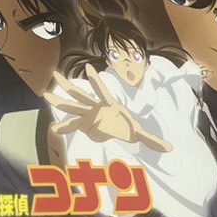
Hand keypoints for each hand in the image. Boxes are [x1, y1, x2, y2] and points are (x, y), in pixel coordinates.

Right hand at [45, 67, 172, 152]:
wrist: (121, 131)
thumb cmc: (130, 127)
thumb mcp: (141, 133)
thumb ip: (152, 140)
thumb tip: (170, 149)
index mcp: (108, 104)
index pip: (101, 91)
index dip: (95, 80)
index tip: (88, 67)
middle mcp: (95, 106)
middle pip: (80, 94)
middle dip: (68, 85)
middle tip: (55, 75)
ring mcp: (88, 114)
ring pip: (72, 105)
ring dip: (59, 100)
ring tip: (46, 94)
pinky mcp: (85, 124)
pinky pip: (72, 125)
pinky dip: (63, 128)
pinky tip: (54, 130)